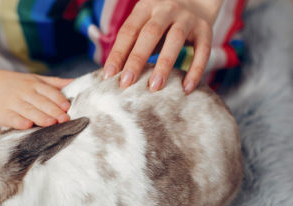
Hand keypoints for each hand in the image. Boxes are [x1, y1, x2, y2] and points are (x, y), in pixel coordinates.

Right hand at [0, 65, 72, 129]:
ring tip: (51, 123)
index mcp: (33, 84)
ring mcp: (13, 103)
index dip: (58, 100)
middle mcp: (24, 92)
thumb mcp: (34, 79)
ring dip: (40, 117)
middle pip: (41, 102)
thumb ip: (54, 83)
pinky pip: (12, 118)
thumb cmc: (14, 83)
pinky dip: (19, 122)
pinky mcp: (3, 113)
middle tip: (64, 119)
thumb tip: (75, 82)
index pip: (49, 92)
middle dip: (53, 111)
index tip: (67, 107)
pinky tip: (27, 125)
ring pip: (29, 110)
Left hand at [103, 0, 222, 93]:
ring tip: (154, 87)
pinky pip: (203, 50)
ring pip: (175, 39)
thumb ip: (131, 46)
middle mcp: (167, 9)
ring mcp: (188, 18)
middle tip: (126, 83)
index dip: (118, 53)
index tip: (108, 76)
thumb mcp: (144, 25)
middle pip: (150, 33)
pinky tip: (186, 88)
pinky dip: (195, 70)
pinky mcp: (206, 29)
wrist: (197, 0)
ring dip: (164, 64)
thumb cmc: (161, 23)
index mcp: (146, 8)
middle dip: (137, 59)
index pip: (128, 31)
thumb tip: (111, 76)